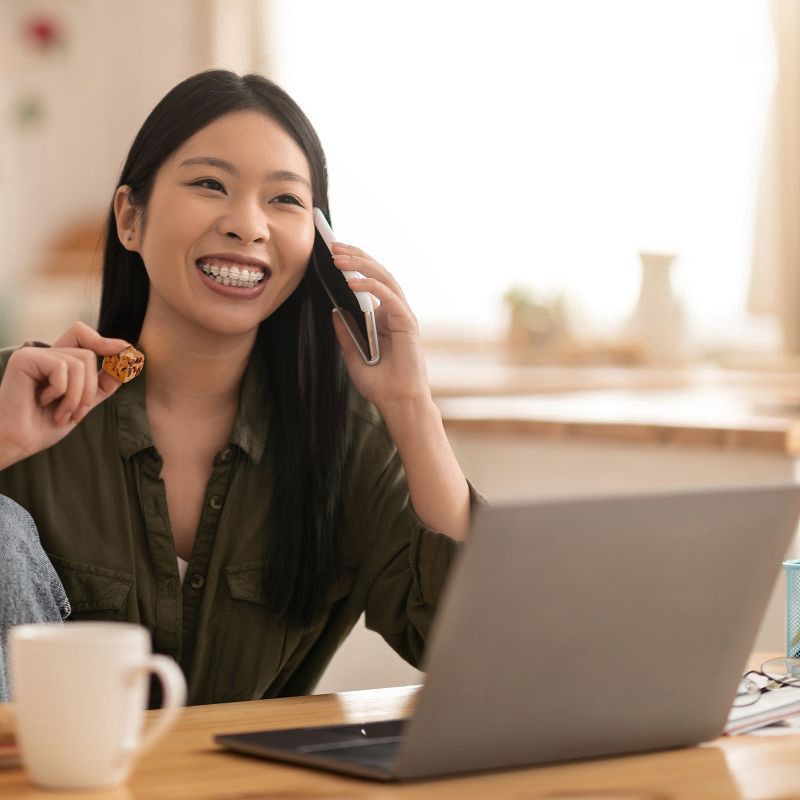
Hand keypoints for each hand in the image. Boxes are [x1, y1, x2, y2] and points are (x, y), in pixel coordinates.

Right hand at [0, 322, 131, 468]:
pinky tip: (42, 402)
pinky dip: (60, 392)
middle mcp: (46, 353)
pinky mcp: (24, 359)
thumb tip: (126, 365)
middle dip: (90, 388)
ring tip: (61, 413)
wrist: (18, 441)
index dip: (105, 340)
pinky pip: (62, 368)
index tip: (126, 349)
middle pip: (89, 353)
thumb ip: (102, 385)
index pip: (83, 335)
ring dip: (76, 396)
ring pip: (80, 362)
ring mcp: (34, 354)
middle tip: (76, 412)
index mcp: (58, 361)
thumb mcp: (83, 403)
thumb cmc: (44, 425)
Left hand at [330, 243, 431, 419]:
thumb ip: (345, 333)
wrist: (398, 403)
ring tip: (339, 258)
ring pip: (385, 280)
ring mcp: (403, 316)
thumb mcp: (352, 356)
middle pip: (378, 274)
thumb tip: (334, 311)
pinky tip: (353, 282)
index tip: (335, 252)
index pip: (370, 282)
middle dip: (356, 258)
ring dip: (361, 266)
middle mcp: (395, 312)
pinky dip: (371, 287)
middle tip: (334, 246)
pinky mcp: (407, 323)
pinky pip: (389, 298)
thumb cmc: (380, 383)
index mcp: (384, 318)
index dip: (355, 265)